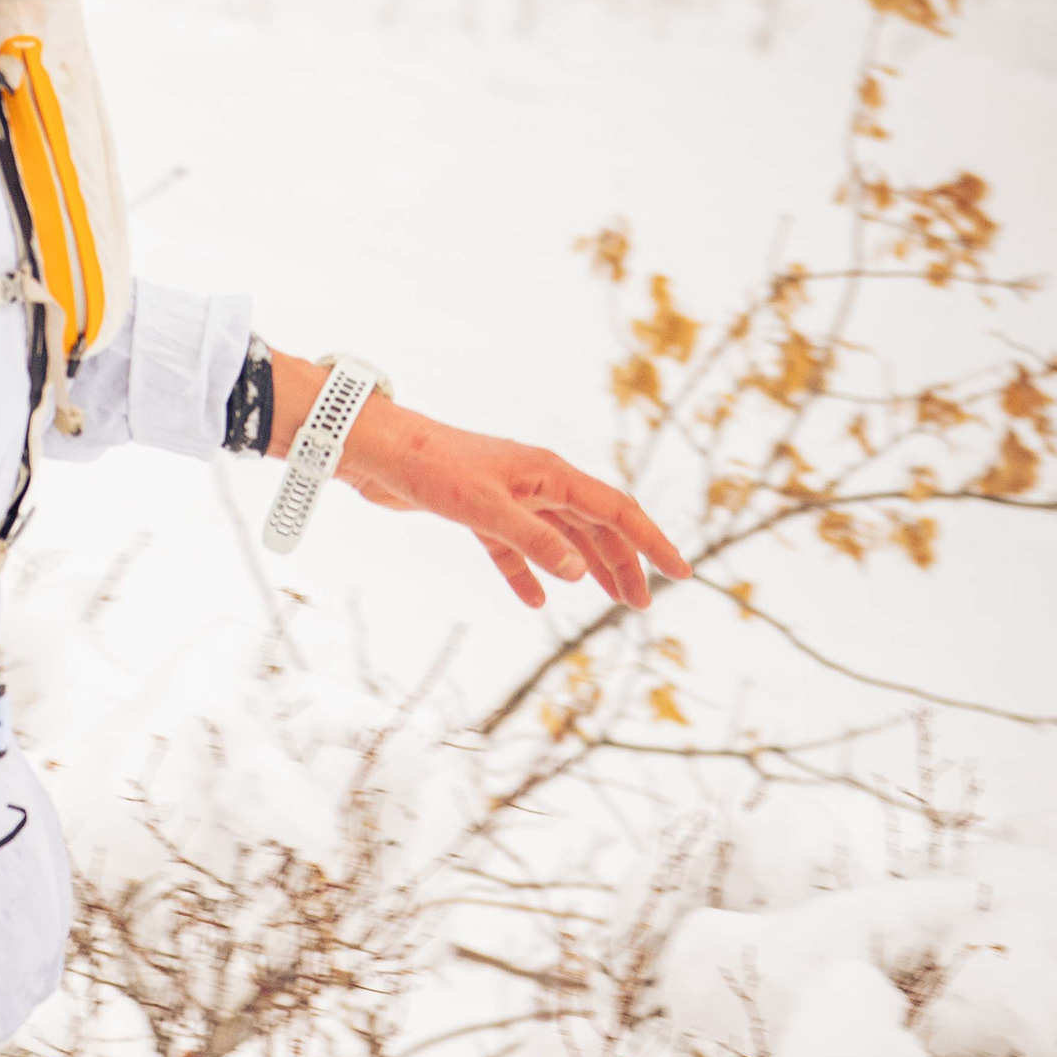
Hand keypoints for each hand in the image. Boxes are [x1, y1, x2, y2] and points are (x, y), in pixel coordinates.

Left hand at [334, 391, 689, 615]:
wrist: (377, 451)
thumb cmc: (430, 468)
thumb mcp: (485, 509)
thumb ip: (533, 541)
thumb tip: (579, 572)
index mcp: (551, 475)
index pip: (617, 512)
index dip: (651, 543)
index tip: (679, 573)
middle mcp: (538, 483)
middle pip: (595, 528)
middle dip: (623, 565)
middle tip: (642, 605)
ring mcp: (510, 497)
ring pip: (561, 538)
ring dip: (586, 569)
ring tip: (609, 602)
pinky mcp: (479, 511)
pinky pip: (515, 548)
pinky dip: (529, 573)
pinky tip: (539, 601)